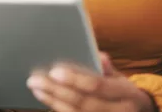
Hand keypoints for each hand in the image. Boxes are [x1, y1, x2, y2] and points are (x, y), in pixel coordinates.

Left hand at [27, 52, 156, 111]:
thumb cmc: (125, 94)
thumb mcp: (122, 79)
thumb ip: (108, 68)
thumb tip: (98, 55)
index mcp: (126, 93)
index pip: (97, 86)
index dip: (75, 79)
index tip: (54, 71)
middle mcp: (119, 111)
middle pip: (83, 102)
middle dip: (57, 91)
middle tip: (35, 79)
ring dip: (53, 101)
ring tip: (36, 88)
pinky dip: (59, 110)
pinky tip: (47, 100)